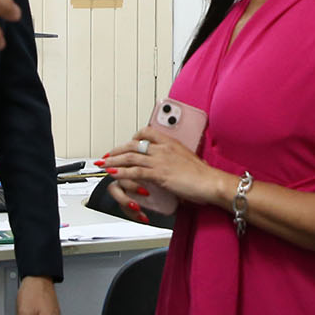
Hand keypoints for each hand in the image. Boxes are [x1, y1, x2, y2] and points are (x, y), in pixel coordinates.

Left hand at [97, 129, 226, 223]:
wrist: (211, 182)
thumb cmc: (203, 175)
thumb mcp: (187, 160)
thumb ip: (175, 159)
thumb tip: (170, 164)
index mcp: (171, 142)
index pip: (147, 132)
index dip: (133, 137)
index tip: (126, 143)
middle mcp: (164, 148)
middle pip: (133, 144)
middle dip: (117, 150)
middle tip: (107, 155)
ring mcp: (160, 160)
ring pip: (130, 157)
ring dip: (113, 161)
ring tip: (103, 165)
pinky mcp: (159, 174)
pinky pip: (135, 172)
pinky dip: (121, 173)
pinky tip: (113, 174)